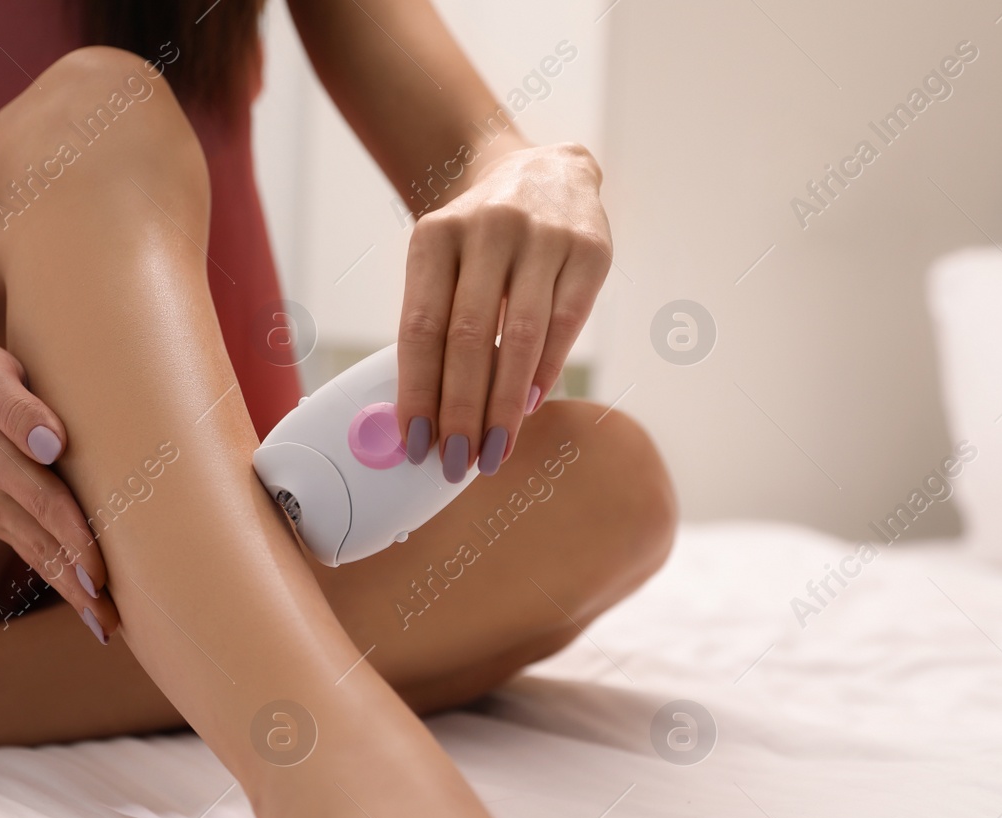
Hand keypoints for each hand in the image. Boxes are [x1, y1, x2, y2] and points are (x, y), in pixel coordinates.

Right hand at [0, 338, 118, 641]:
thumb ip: (18, 407)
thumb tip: (53, 444)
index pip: (45, 502)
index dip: (74, 538)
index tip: (99, 573)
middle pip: (44, 544)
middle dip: (77, 585)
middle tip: (113, 623)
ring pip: (39, 556)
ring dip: (71, 594)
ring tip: (106, 626)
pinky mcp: (0, 517)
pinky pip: (34, 552)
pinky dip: (60, 579)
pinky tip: (87, 603)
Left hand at [396, 142, 611, 480]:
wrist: (544, 171)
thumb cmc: (482, 239)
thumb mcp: (445, 259)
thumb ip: (435, 323)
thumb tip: (425, 416)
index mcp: (436, 234)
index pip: (421, 326)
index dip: (416, 390)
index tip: (413, 443)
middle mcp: (488, 228)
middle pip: (468, 338)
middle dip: (460, 410)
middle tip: (456, 461)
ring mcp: (542, 235)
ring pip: (520, 337)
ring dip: (505, 405)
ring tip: (493, 451)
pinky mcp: (589, 249)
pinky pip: (565, 324)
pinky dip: (545, 372)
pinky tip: (530, 407)